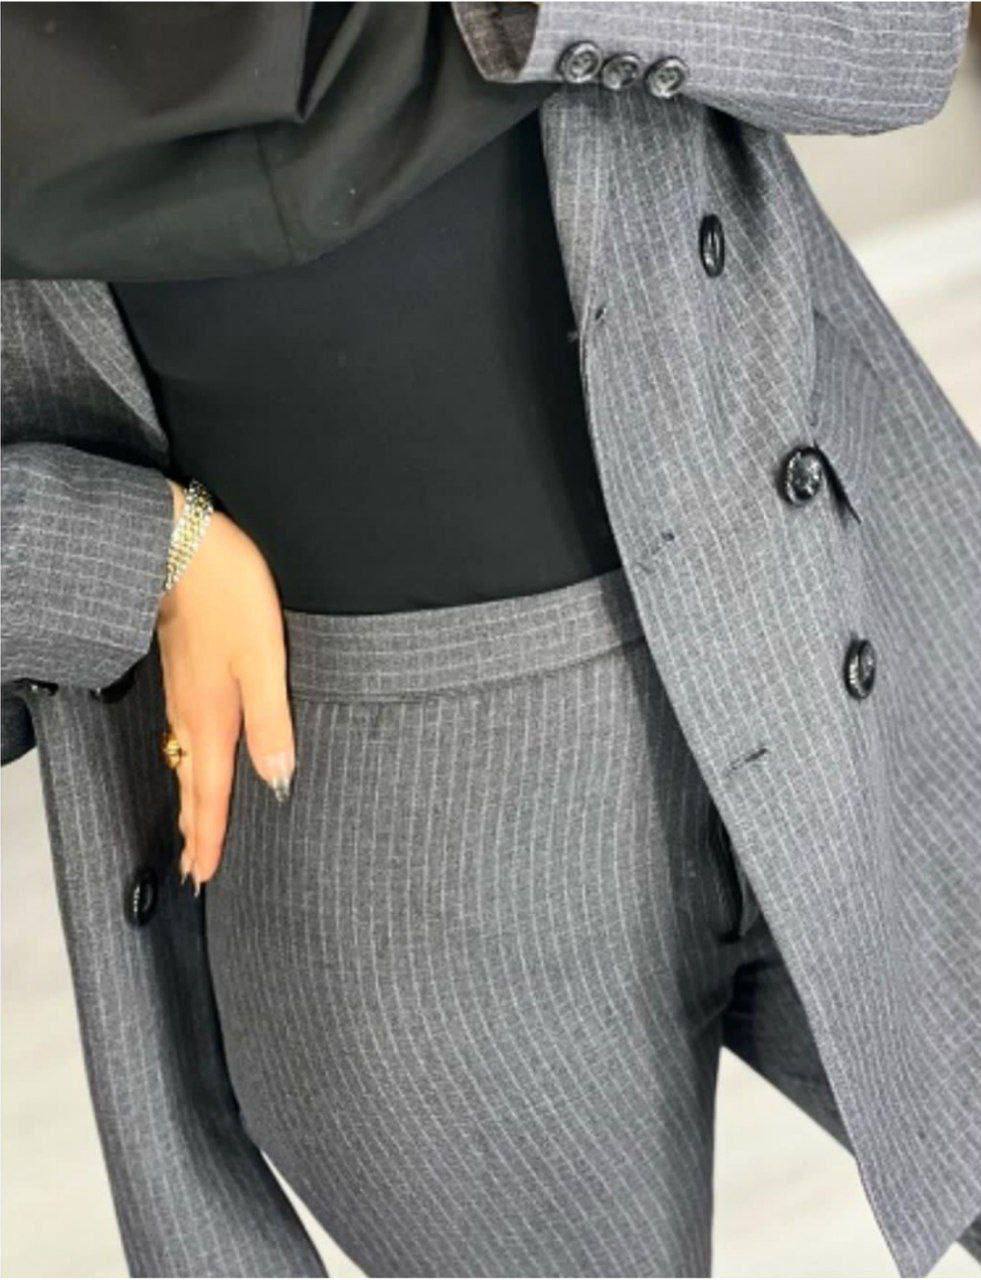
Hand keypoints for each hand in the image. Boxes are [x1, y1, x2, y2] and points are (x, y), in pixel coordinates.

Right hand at [157, 480, 294, 891]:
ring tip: (194, 827)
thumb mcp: (263, 661)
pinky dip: (190, 763)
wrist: (182, 545)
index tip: (203, 876)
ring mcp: (183, 692)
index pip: (211, 793)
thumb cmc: (229, 598)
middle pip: (193, 784)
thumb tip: (278, 779)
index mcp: (212, 719)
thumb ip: (272, 722)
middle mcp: (191, 714)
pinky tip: (196, 760)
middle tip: (194, 868)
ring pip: (186, 761)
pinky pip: (185, 734)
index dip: (209, 836)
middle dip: (195, 827)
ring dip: (191, 798)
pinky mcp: (183, 671)